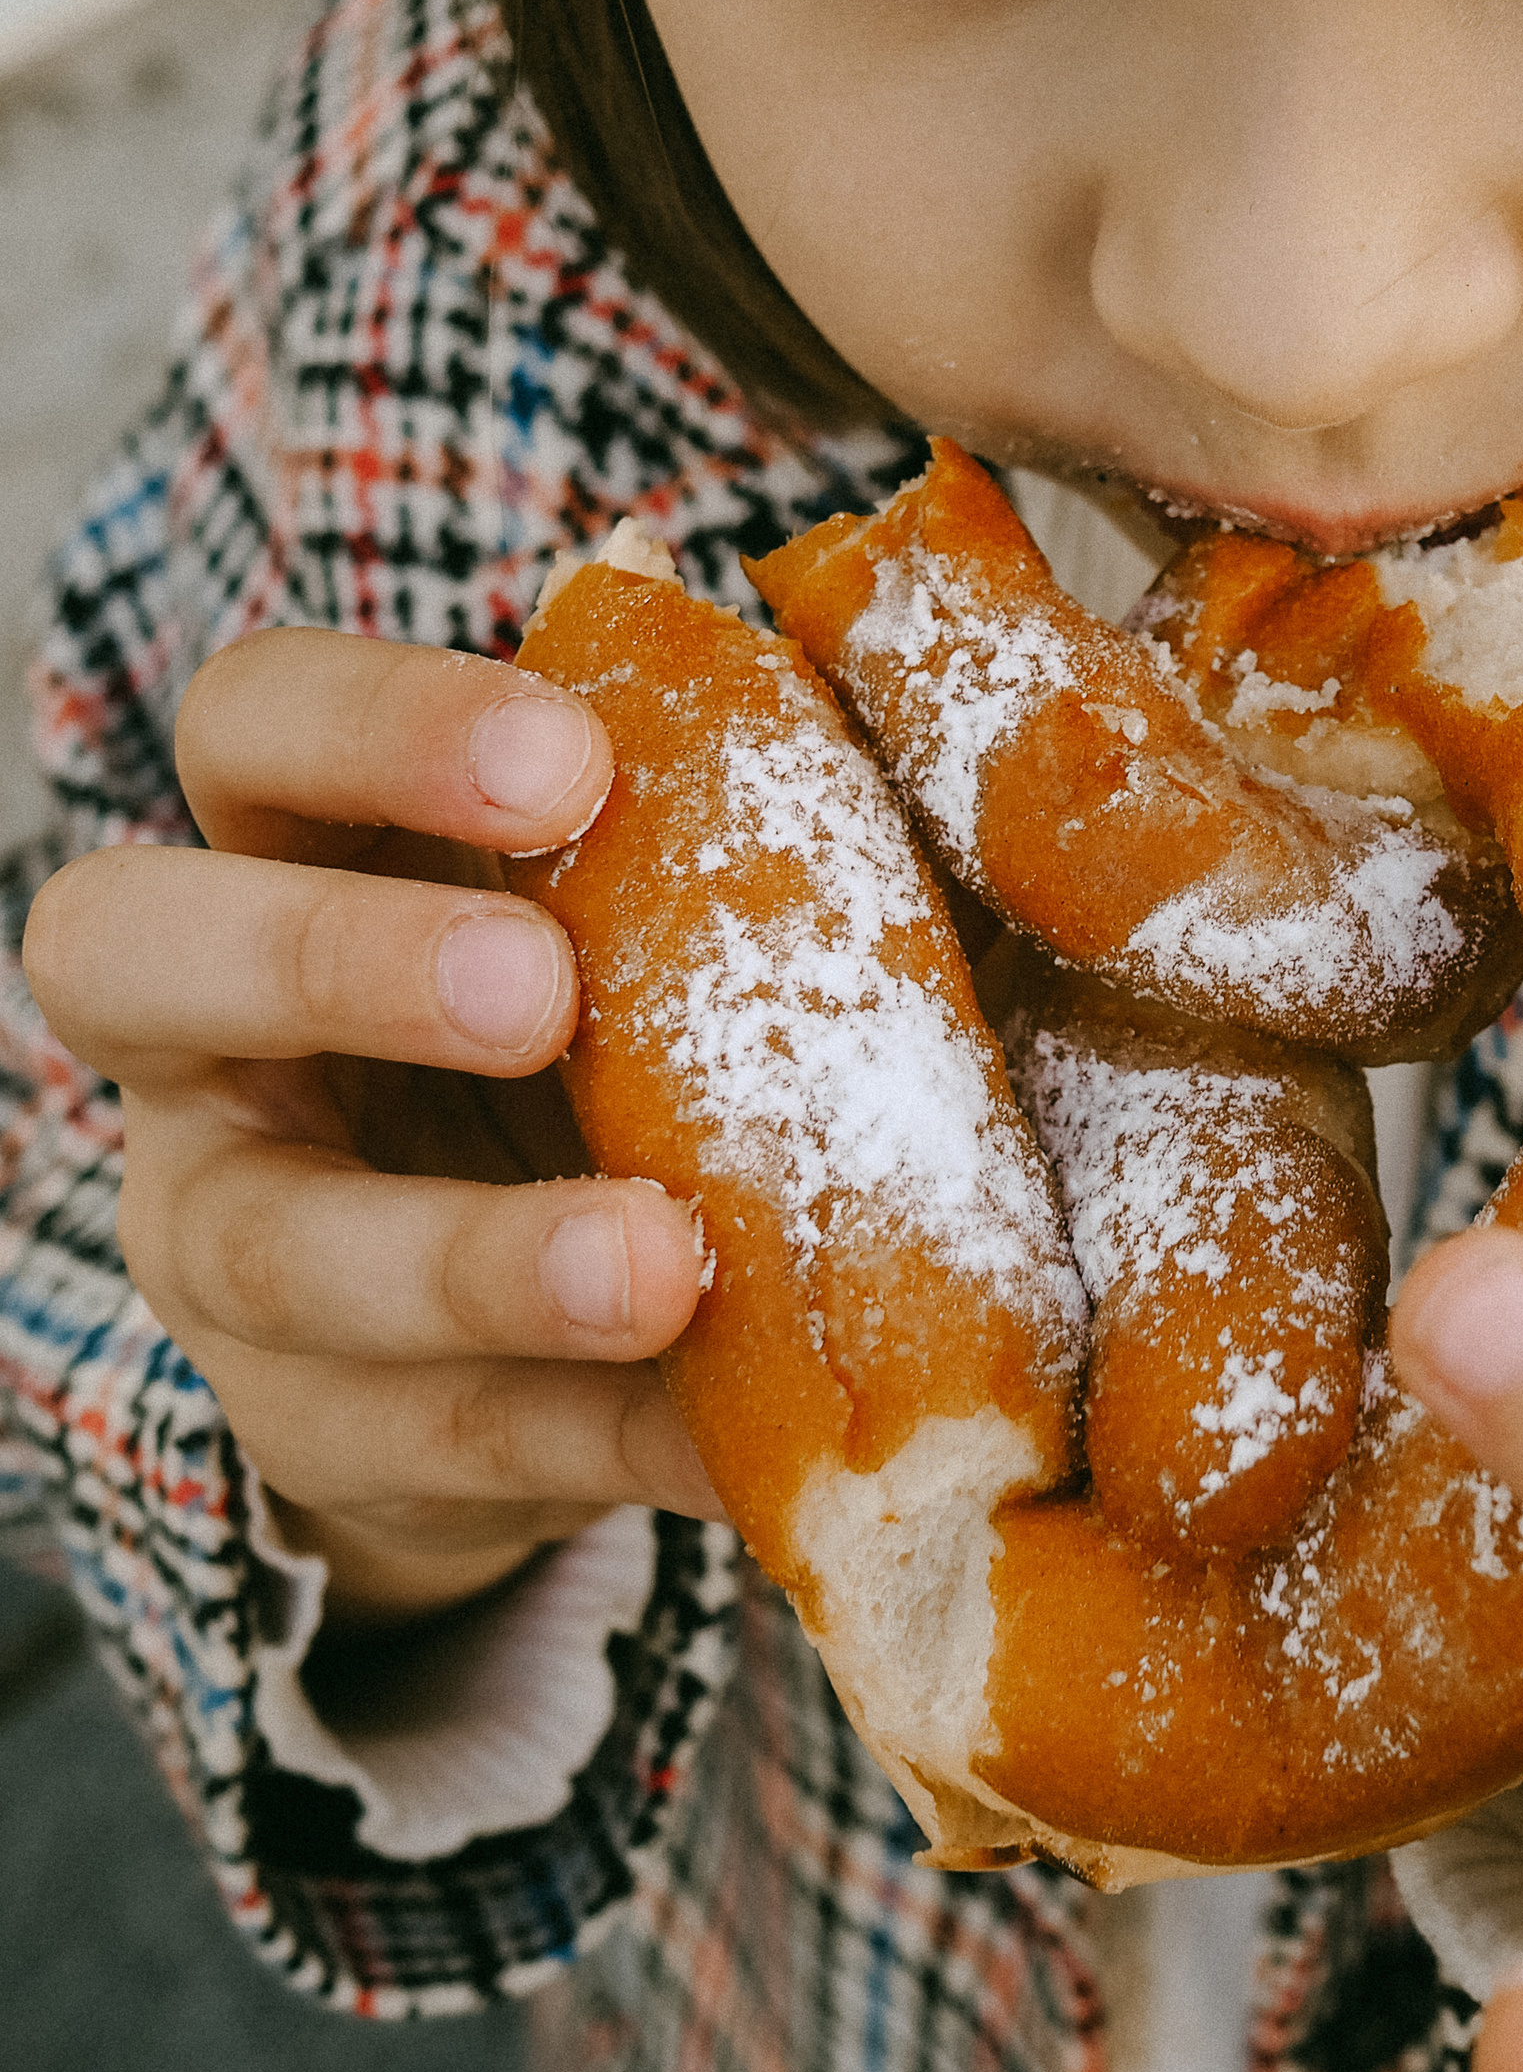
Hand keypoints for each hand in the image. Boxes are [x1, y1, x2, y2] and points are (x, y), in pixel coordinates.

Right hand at [23, 629, 719, 1627]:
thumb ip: (713, 792)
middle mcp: (217, 1030)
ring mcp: (234, 1238)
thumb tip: (840, 633)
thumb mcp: (653, 899)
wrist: (551, 1286)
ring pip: (273, 1248)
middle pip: (134, 947)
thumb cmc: (624, 1013)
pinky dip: (614, 1432)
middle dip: (338, 961)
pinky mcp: (324, 1424)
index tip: (571, 755)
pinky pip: (452, 1437)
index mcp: (305, 841)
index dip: (376, 724)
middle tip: (538, 993)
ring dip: (475, 1260)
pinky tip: (749, 1434)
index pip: (255, 725)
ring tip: (654, 1267)